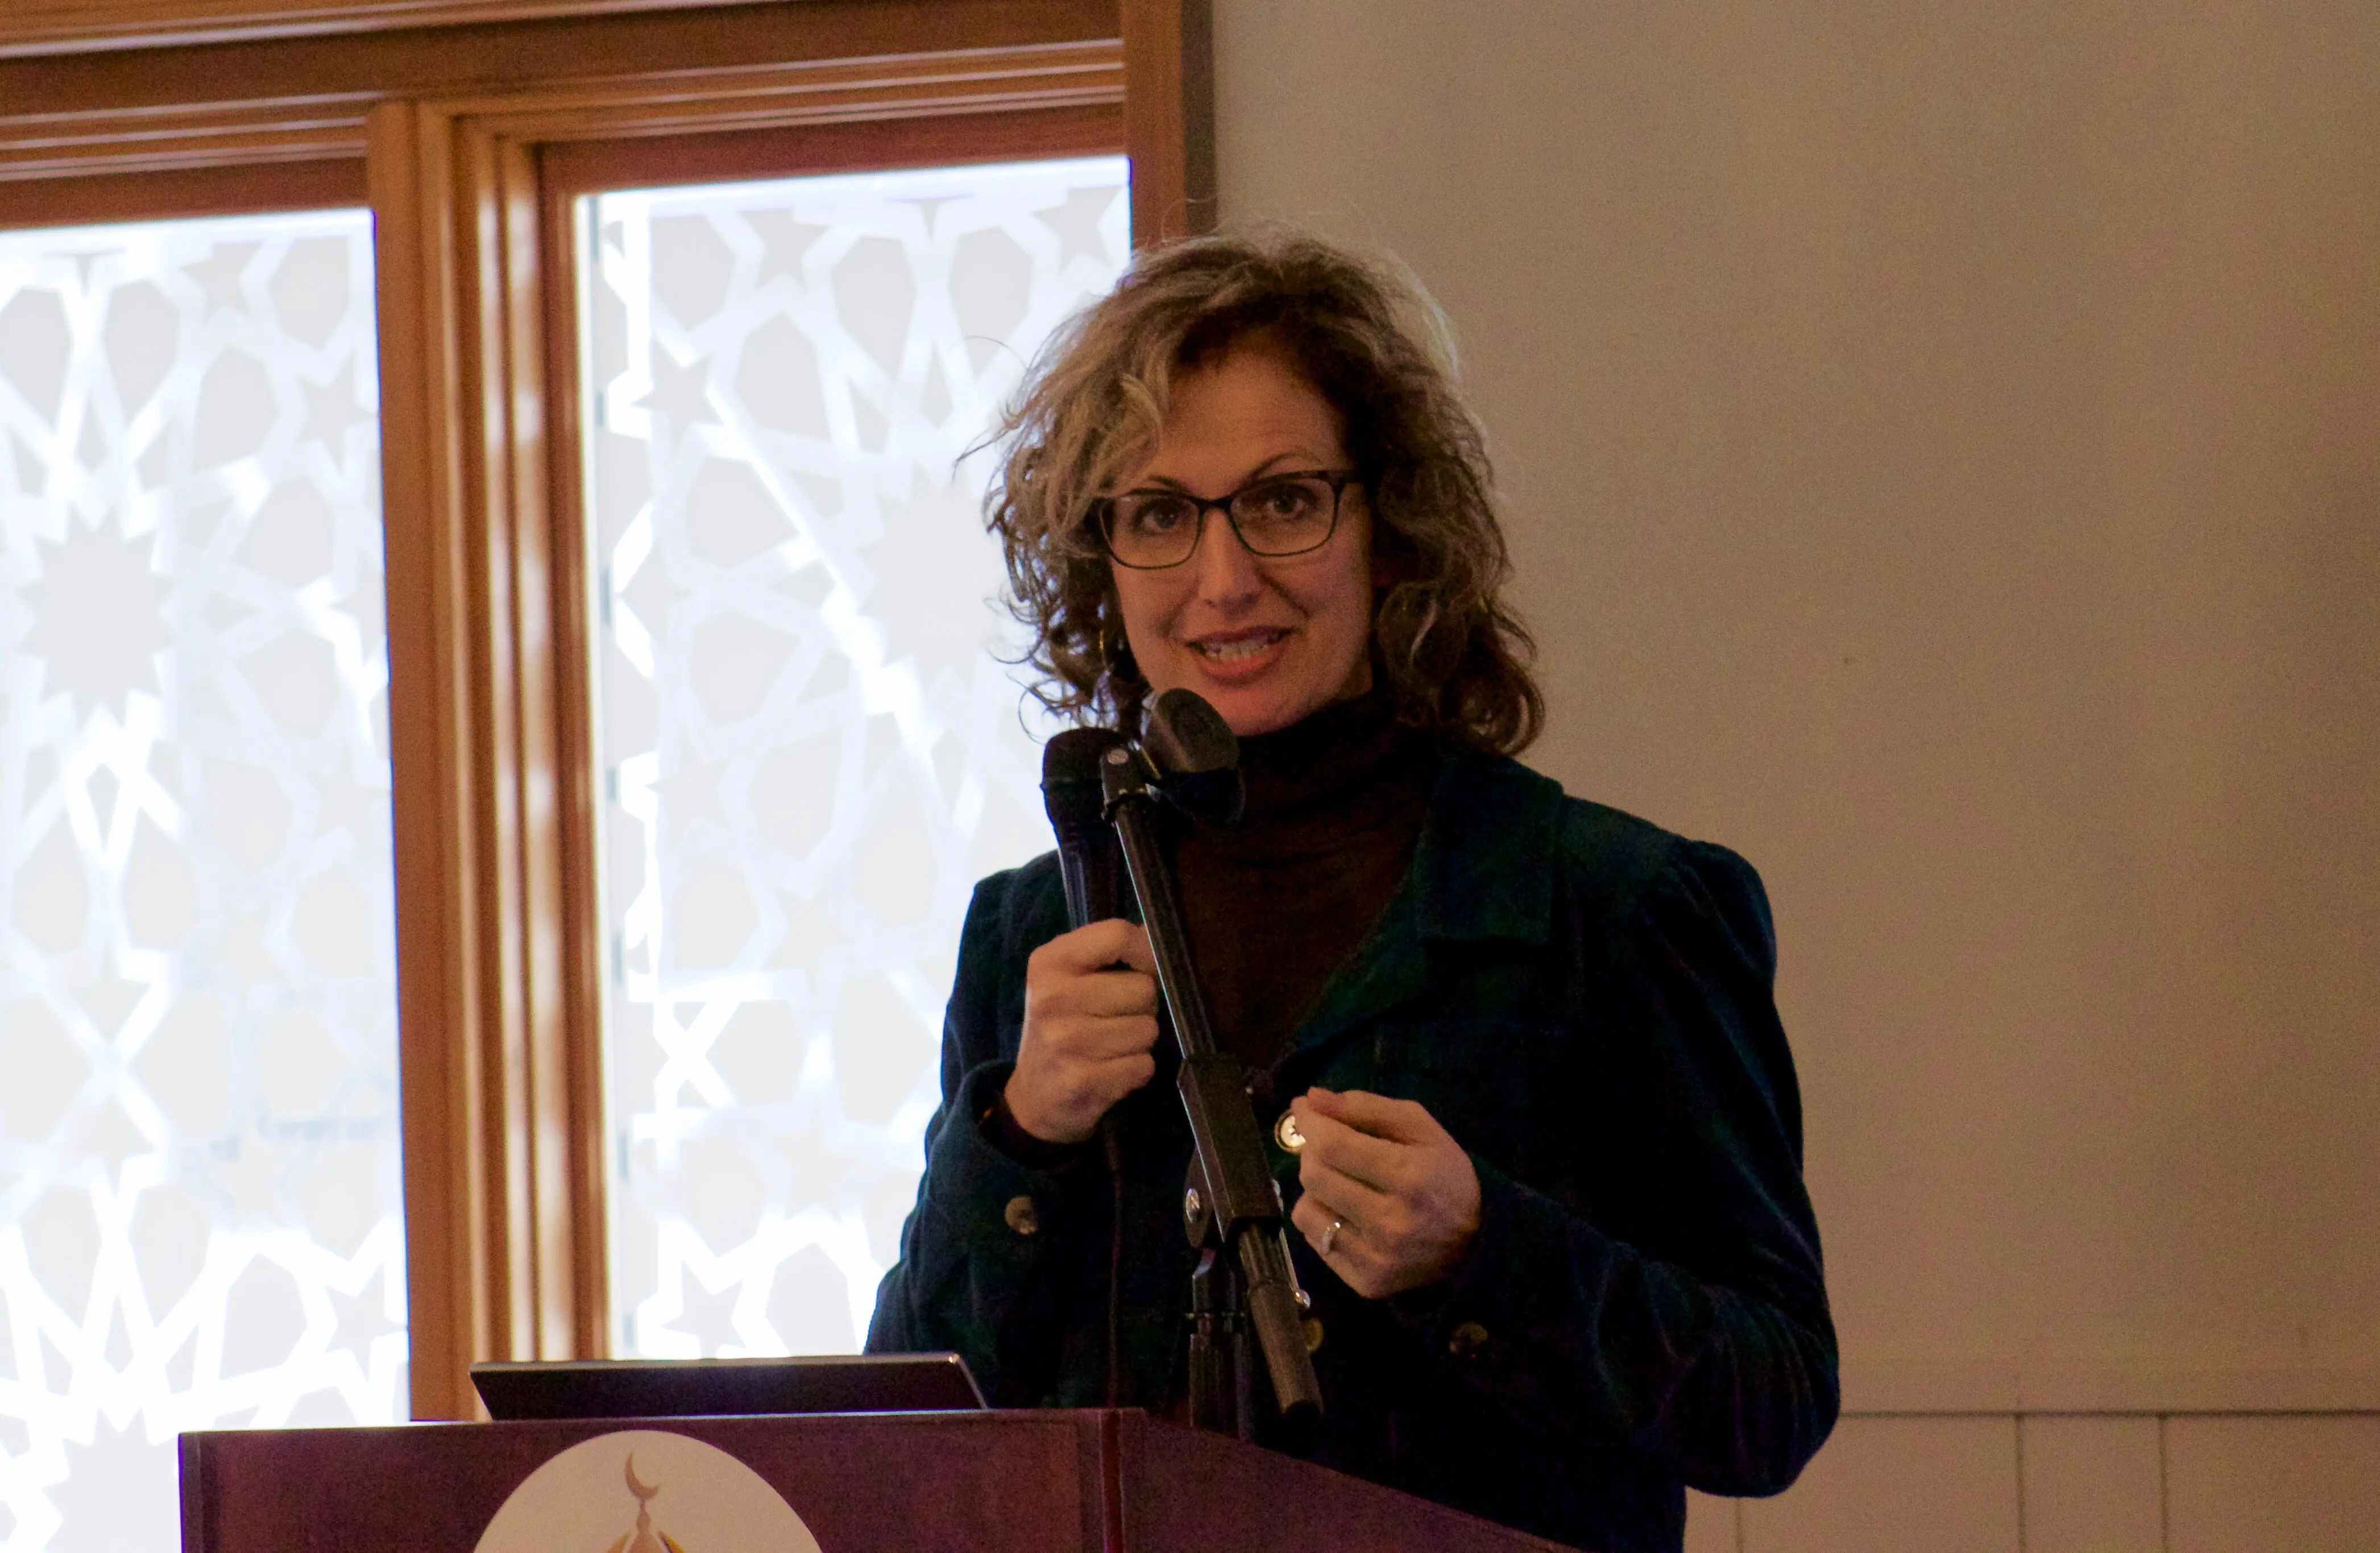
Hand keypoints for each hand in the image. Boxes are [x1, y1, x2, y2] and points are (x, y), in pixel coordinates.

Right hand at [1002, 919, 1160, 1144]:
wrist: (1035, 1096)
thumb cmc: (1063, 1026)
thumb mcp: (1070, 979)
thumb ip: (1111, 953)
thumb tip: (1158, 933)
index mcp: (1049, 962)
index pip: (1117, 935)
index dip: (1146, 952)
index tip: (1146, 970)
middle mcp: (1052, 997)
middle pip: (1143, 988)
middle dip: (1143, 1006)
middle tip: (1117, 1018)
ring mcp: (1064, 1040)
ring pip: (1147, 1029)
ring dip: (1140, 1041)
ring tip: (1112, 1046)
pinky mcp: (1081, 1080)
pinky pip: (1143, 1065)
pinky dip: (1136, 1070)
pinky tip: (1111, 1071)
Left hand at [1288, 1088, 1480, 1298]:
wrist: (1472, 1246)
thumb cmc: (1444, 1176)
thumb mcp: (1421, 1128)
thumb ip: (1366, 1108)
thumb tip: (1312, 1098)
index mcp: (1409, 1176)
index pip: (1333, 1145)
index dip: (1310, 1122)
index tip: (1304, 1108)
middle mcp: (1390, 1222)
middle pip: (1314, 1175)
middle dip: (1312, 1151)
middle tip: (1327, 1144)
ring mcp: (1375, 1258)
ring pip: (1306, 1210)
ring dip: (1315, 1188)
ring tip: (1340, 1182)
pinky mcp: (1365, 1283)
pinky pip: (1315, 1241)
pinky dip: (1322, 1220)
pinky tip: (1346, 1214)